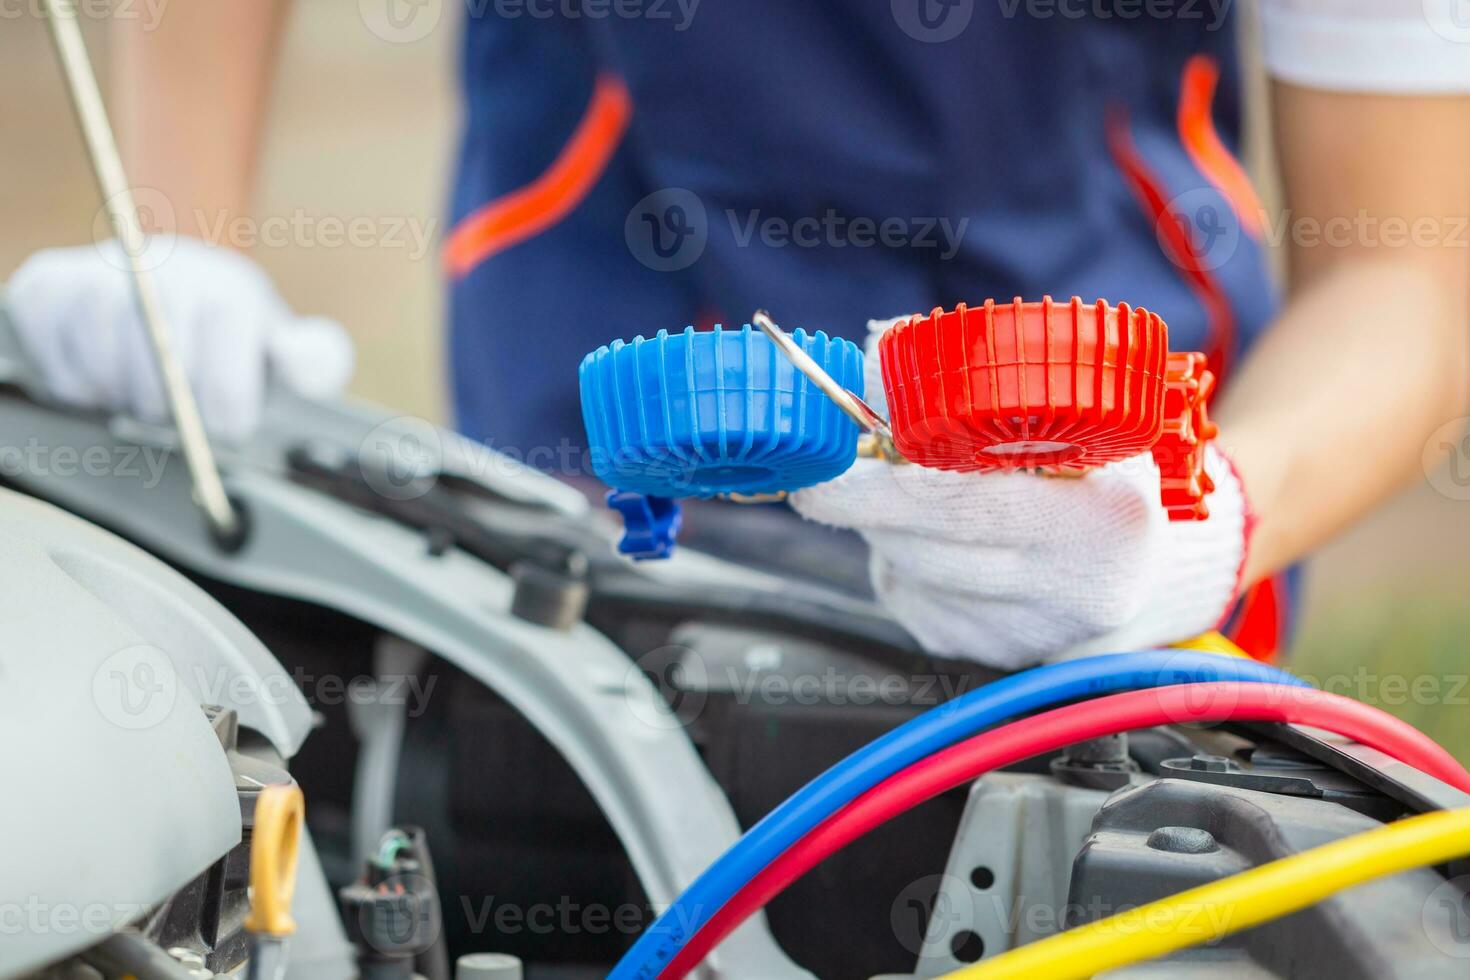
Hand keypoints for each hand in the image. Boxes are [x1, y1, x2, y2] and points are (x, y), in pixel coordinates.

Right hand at [7, 237, 353, 441]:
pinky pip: (54, 363)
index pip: (223, 361)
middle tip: (178, 414)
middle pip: (161, 372)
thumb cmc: (228, 335)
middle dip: (173, 411)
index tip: (227, 428)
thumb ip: (314, 359)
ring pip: (104, 369)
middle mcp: (160, 268)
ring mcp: (97, 274)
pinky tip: (101, 376)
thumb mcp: (281, 346)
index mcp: (226, 289)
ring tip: (140, 393)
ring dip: (123, 399)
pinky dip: (75, 387)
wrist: (166, 283)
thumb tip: (305, 358)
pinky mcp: (45, 287)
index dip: (226, 410)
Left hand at [790, 319, 1250, 669]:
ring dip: (884, 529)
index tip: (835, 454)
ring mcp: (1035, 635)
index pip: (969, 499)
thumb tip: (880, 349)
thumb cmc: (1104, 463)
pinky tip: (930, 540)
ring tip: (896, 493)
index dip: (888, 476)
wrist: (1154, 555)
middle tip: (821, 477)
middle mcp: (1076, 589)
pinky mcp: (998, 655)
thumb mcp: (1071, 405)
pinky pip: (918, 604)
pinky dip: (904, 564)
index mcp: (1105, 516)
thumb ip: (984, 378)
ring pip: (914, 574)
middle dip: (863, 503)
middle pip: (929, 544)